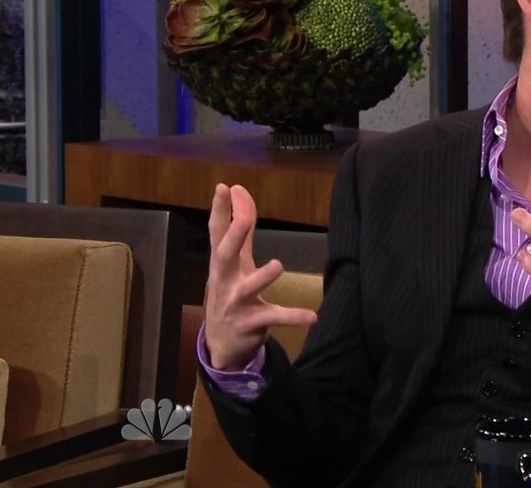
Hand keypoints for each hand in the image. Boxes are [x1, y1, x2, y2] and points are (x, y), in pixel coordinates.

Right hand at [203, 184, 316, 370]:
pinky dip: (293, 317)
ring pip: (249, 287)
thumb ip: (239, 230)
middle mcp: (225, 280)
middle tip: (245, 219)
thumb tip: (237, 191)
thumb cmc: (229, 293)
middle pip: (225, 254)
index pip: (217, 232)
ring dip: (263, 276)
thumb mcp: (232, 264)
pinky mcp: (252, 323)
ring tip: (277, 264)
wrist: (222, 344)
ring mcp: (237, 302)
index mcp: (221, 263)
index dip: (220, 209)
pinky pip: (275, 318)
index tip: (225, 187)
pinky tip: (312, 316)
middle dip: (235, 236)